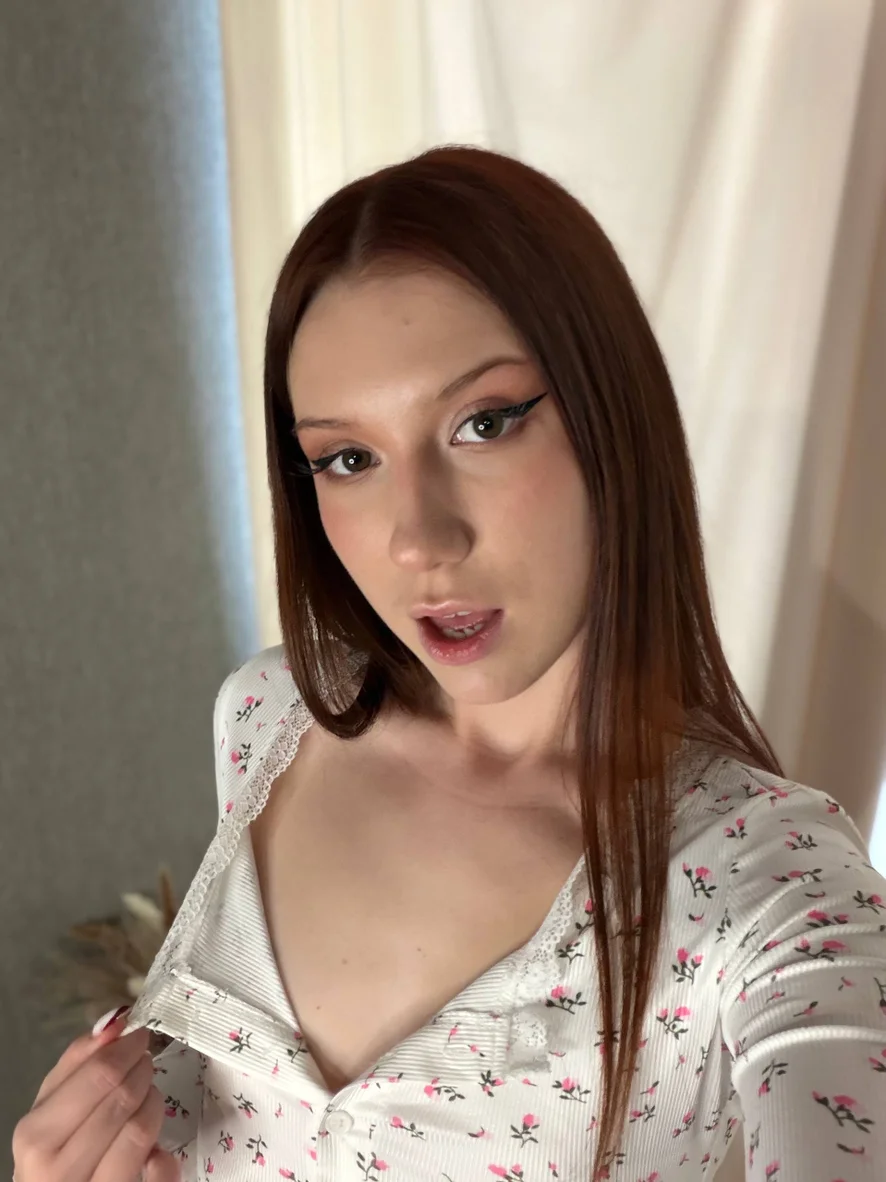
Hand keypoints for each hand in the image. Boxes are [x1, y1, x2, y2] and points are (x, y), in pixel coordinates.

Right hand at [11, 1008, 179, 1181]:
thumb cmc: (53, 1151)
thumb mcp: (52, 1106)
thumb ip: (78, 1062)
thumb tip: (115, 1021)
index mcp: (37, 1135)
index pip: (99, 1075)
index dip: (127, 1048)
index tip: (137, 1035)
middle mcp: (57, 1170)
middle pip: (123, 1099)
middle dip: (142, 1071)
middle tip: (144, 1062)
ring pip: (141, 1130)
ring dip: (153, 1104)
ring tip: (146, 1097)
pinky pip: (159, 1176)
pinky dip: (165, 1157)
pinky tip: (156, 1150)